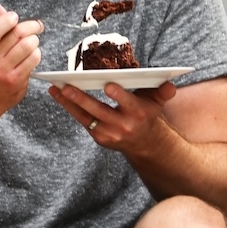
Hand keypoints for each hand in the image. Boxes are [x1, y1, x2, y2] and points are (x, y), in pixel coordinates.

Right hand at [0, 2, 43, 113]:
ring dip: (34, 40)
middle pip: (16, 35)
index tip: (15, 16)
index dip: (5, 21)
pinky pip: (33, 60)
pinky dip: (37, 53)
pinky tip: (33, 54)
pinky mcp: (15, 80)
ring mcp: (2, 71)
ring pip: (27, 46)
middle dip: (31, 26)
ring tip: (33, 41)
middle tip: (36, 26)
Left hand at [49, 80, 177, 149]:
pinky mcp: (99, 137)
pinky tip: (58, 94)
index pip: (127, 103)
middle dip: (82, 99)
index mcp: (138, 113)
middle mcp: (123, 125)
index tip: (108, 85)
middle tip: (67, 86)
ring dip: (68, 103)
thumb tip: (171, 86)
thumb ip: (164, 92)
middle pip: (99, 111)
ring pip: (85, 116)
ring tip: (55, 88)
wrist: (144, 143)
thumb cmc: (148, 113)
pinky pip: (82, 120)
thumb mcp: (158, 102)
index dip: (118, 95)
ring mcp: (109, 133)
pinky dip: (69, 107)